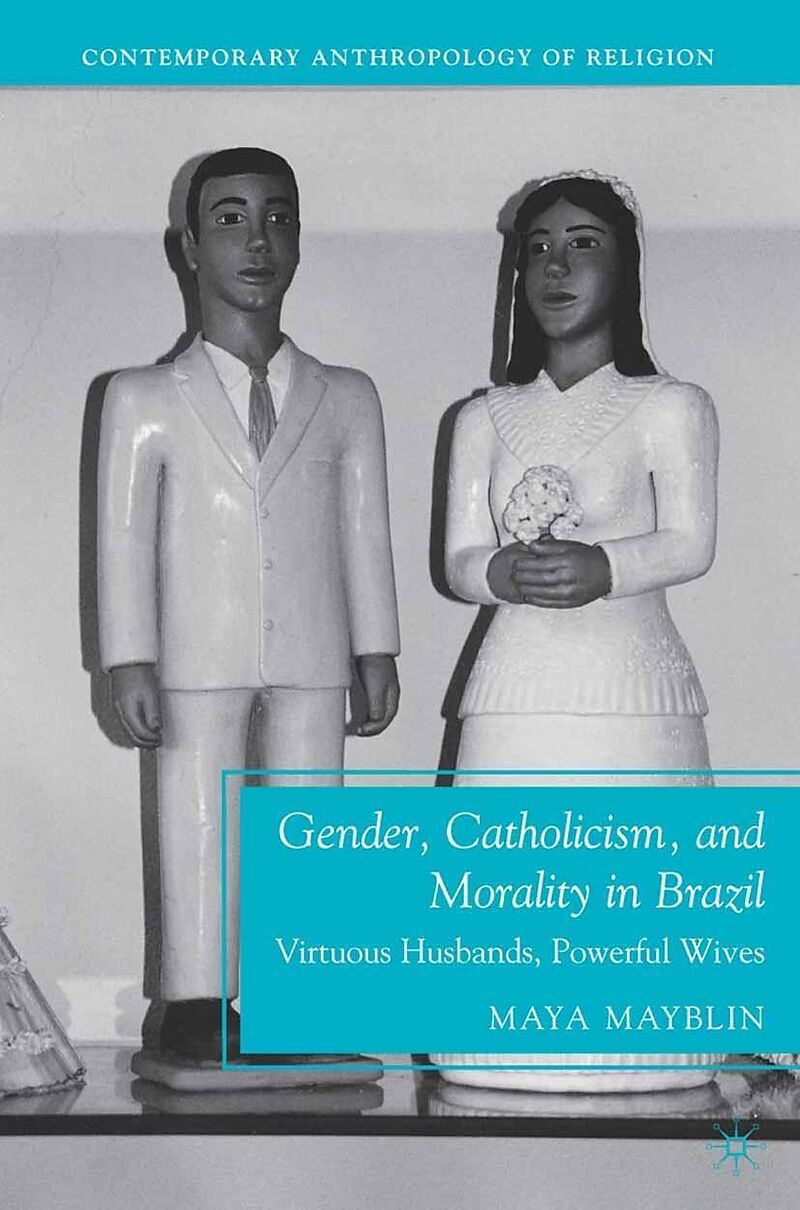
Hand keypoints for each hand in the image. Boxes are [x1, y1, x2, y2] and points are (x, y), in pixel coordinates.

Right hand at [110, 663, 162, 747]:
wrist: (128, 663)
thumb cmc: (139, 675)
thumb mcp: (151, 695)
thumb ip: (153, 713)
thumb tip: (156, 729)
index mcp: (129, 712)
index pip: (140, 734)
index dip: (151, 740)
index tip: (160, 739)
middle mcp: (121, 713)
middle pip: (132, 736)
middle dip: (146, 743)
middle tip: (158, 743)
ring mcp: (119, 710)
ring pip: (128, 732)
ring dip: (140, 738)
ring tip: (152, 738)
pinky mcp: (120, 705)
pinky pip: (127, 724)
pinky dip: (135, 731)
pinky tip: (143, 728)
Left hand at [353, 654, 399, 736]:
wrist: (370, 646)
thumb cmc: (375, 663)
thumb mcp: (376, 687)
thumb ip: (376, 705)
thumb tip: (376, 721)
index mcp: (392, 697)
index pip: (386, 720)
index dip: (374, 729)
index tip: (361, 731)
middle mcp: (388, 696)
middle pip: (383, 719)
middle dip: (372, 728)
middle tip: (359, 732)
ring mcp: (381, 692)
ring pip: (377, 713)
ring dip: (368, 722)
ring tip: (357, 727)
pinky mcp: (372, 687)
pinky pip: (371, 706)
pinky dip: (365, 713)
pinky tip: (356, 714)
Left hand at [488, 538, 610, 608]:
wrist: (606, 573)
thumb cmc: (586, 557)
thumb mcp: (570, 546)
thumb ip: (549, 547)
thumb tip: (530, 545)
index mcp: (568, 561)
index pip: (541, 564)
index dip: (525, 564)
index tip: (515, 562)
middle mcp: (569, 578)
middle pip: (539, 579)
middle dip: (523, 577)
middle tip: (513, 574)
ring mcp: (570, 592)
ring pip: (542, 593)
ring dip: (527, 589)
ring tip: (518, 585)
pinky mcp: (571, 603)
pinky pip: (550, 603)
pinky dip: (536, 600)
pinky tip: (528, 596)